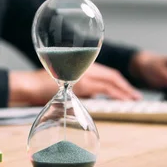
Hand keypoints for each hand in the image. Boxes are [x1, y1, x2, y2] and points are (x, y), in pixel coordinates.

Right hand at [8, 63, 141, 105]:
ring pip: (111, 81)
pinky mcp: (80, 84)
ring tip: (133, 100)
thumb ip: (76, 86)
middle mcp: (84, 68)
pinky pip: (104, 89)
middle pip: (112, 75)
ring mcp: (83, 75)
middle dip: (126, 87)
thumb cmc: (40, 86)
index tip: (128, 90)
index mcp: (80, 66)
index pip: (106, 73)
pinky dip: (115, 94)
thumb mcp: (62, 83)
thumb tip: (88, 95)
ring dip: (124, 91)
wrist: (29, 85)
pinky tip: (122, 100)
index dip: (119, 81)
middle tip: (136, 97)